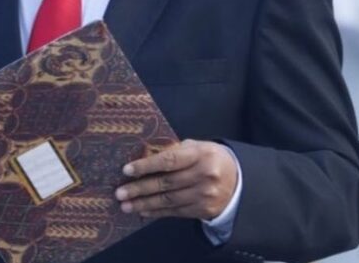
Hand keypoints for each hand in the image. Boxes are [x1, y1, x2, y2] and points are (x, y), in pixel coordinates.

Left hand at [115, 139, 238, 219]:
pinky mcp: (204, 210)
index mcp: (201, 154)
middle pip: (166, 183)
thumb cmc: (210, 159)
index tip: (127, 170)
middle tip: (120, 192)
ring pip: (169, 200)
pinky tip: (143, 211)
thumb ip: (175, 150)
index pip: (169, 160)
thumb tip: (145, 156)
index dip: (147, 166)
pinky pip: (176, 212)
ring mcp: (205, 194)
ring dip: (144, 203)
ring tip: (126, 205)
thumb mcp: (197, 147)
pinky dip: (157, 212)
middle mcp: (204, 175)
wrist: (239, 181)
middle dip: (140, 189)